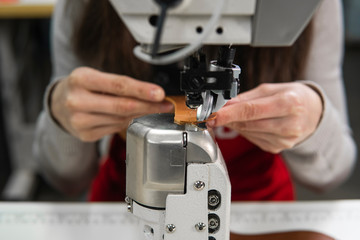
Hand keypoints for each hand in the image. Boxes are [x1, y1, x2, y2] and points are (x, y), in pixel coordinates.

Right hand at [51, 67, 172, 141]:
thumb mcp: (96, 77)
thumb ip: (120, 85)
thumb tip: (152, 95)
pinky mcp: (85, 135)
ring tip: (152, 109)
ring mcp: (79, 121)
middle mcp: (77, 100)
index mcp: (81, 79)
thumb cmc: (82, 87)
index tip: (160, 94)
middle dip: (148, 106)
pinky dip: (127, 122)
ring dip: (141, 114)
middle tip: (166, 105)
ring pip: (121, 119)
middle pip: (122, 105)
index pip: (118, 85)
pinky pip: (115, 128)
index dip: (142, 90)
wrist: (58, 104)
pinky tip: (131, 117)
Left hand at [207, 83, 322, 152]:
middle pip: (247, 123)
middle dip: (227, 119)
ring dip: (235, 124)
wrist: (313, 113)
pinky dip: (245, 130)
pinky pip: (253, 139)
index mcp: (289, 103)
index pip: (251, 111)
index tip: (212, 115)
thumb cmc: (293, 97)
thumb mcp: (271, 89)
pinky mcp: (278, 148)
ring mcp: (284, 140)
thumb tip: (224, 105)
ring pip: (248, 133)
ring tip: (234, 114)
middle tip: (215, 113)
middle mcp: (289, 124)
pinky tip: (249, 123)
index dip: (228, 114)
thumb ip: (246, 98)